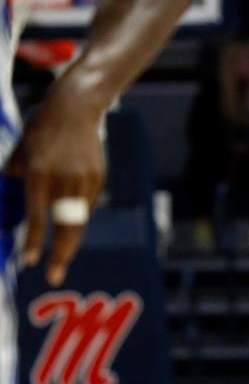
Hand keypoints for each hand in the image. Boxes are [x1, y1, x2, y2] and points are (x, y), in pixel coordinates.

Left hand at [7, 90, 104, 286]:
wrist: (75, 108)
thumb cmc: (42, 128)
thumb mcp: (22, 149)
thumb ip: (18, 174)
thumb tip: (14, 195)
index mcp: (40, 173)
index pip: (36, 216)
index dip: (34, 241)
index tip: (31, 261)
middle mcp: (64, 179)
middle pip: (66, 226)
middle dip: (60, 255)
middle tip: (54, 276)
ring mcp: (85, 179)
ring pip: (78, 219)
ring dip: (68, 237)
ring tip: (60, 253)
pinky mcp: (98, 177)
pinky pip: (87, 204)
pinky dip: (77, 212)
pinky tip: (70, 209)